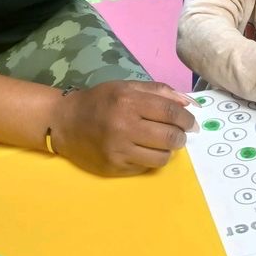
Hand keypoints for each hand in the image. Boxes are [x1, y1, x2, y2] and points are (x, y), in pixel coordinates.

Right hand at [47, 81, 196, 176]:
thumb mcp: (126, 87)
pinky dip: (149, 159)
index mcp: (128, 102)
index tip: (191, 122)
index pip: (171, 113)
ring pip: (161, 158)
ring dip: (167, 151)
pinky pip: (145, 167)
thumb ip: (158, 91)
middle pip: (170, 138)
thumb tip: (187, 103)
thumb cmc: (99, 101)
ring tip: (161, 143)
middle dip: (181, 136)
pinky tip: (142, 150)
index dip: (186, 119)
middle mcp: (124, 127)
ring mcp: (118, 150)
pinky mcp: (114, 168)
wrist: (65, 122)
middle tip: (179, 134)